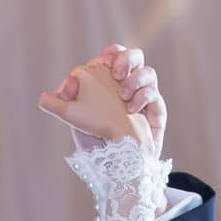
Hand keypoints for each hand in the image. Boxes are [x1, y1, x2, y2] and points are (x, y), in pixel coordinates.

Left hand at [40, 46, 159, 153]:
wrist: (115, 166)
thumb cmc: (93, 140)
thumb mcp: (72, 120)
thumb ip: (64, 100)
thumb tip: (69, 81)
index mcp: (108, 81)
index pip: (113, 56)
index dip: (111, 53)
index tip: (104, 60)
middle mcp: (128, 85)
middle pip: (135, 57)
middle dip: (127, 59)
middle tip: (116, 73)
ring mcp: (143, 97)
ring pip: (148, 73)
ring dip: (135, 80)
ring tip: (122, 96)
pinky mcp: (155, 111)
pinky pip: (154, 95)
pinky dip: (142, 99)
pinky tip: (130, 109)